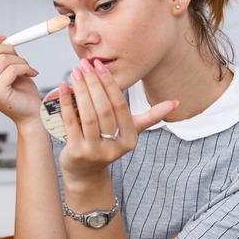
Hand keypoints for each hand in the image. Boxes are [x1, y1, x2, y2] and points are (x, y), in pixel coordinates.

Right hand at [0, 35, 40, 124]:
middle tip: (17, 56)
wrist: (30, 113)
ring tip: (26, 68)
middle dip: (7, 48)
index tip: (1, 40)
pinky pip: (12, 69)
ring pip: (2, 59)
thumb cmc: (20, 92)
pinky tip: (30, 73)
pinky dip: (25, 67)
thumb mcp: (5, 68)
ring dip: (20, 60)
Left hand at [58, 59, 177, 186]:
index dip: (110, 85)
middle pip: (104, 109)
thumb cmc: (107, 145)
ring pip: (89, 115)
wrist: (86, 174)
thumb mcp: (130, 133)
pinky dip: (66, 103)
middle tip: (85, 65)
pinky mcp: (76, 153)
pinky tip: (64, 87)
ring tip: (75, 72)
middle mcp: (114, 147)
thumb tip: (175, 102)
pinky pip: (71, 123)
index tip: (100, 66)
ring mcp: (95, 152)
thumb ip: (150, 117)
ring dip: (81, 90)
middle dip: (94, 83)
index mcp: (130, 139)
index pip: (120, 106)